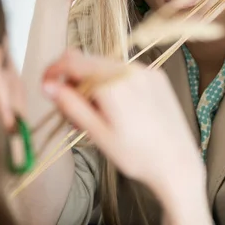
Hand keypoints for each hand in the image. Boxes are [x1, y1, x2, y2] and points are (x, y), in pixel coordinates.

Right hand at [42, 49, 204, 209]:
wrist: (178, 164)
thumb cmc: (138, 156)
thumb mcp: (98, 135)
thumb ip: (71, 106)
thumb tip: (48, 86)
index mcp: (113, 84)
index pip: (72, 60)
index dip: (53, 70)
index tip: (46, 86)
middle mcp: (130, 70)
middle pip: (88, 61)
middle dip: (73, 81)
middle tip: (72, 113)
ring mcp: (146, 71)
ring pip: (106, 66)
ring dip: (93, 83)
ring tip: (97, 116)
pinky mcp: (157, 77)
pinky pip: (125, 72)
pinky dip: (113, 84)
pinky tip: (117, 110)